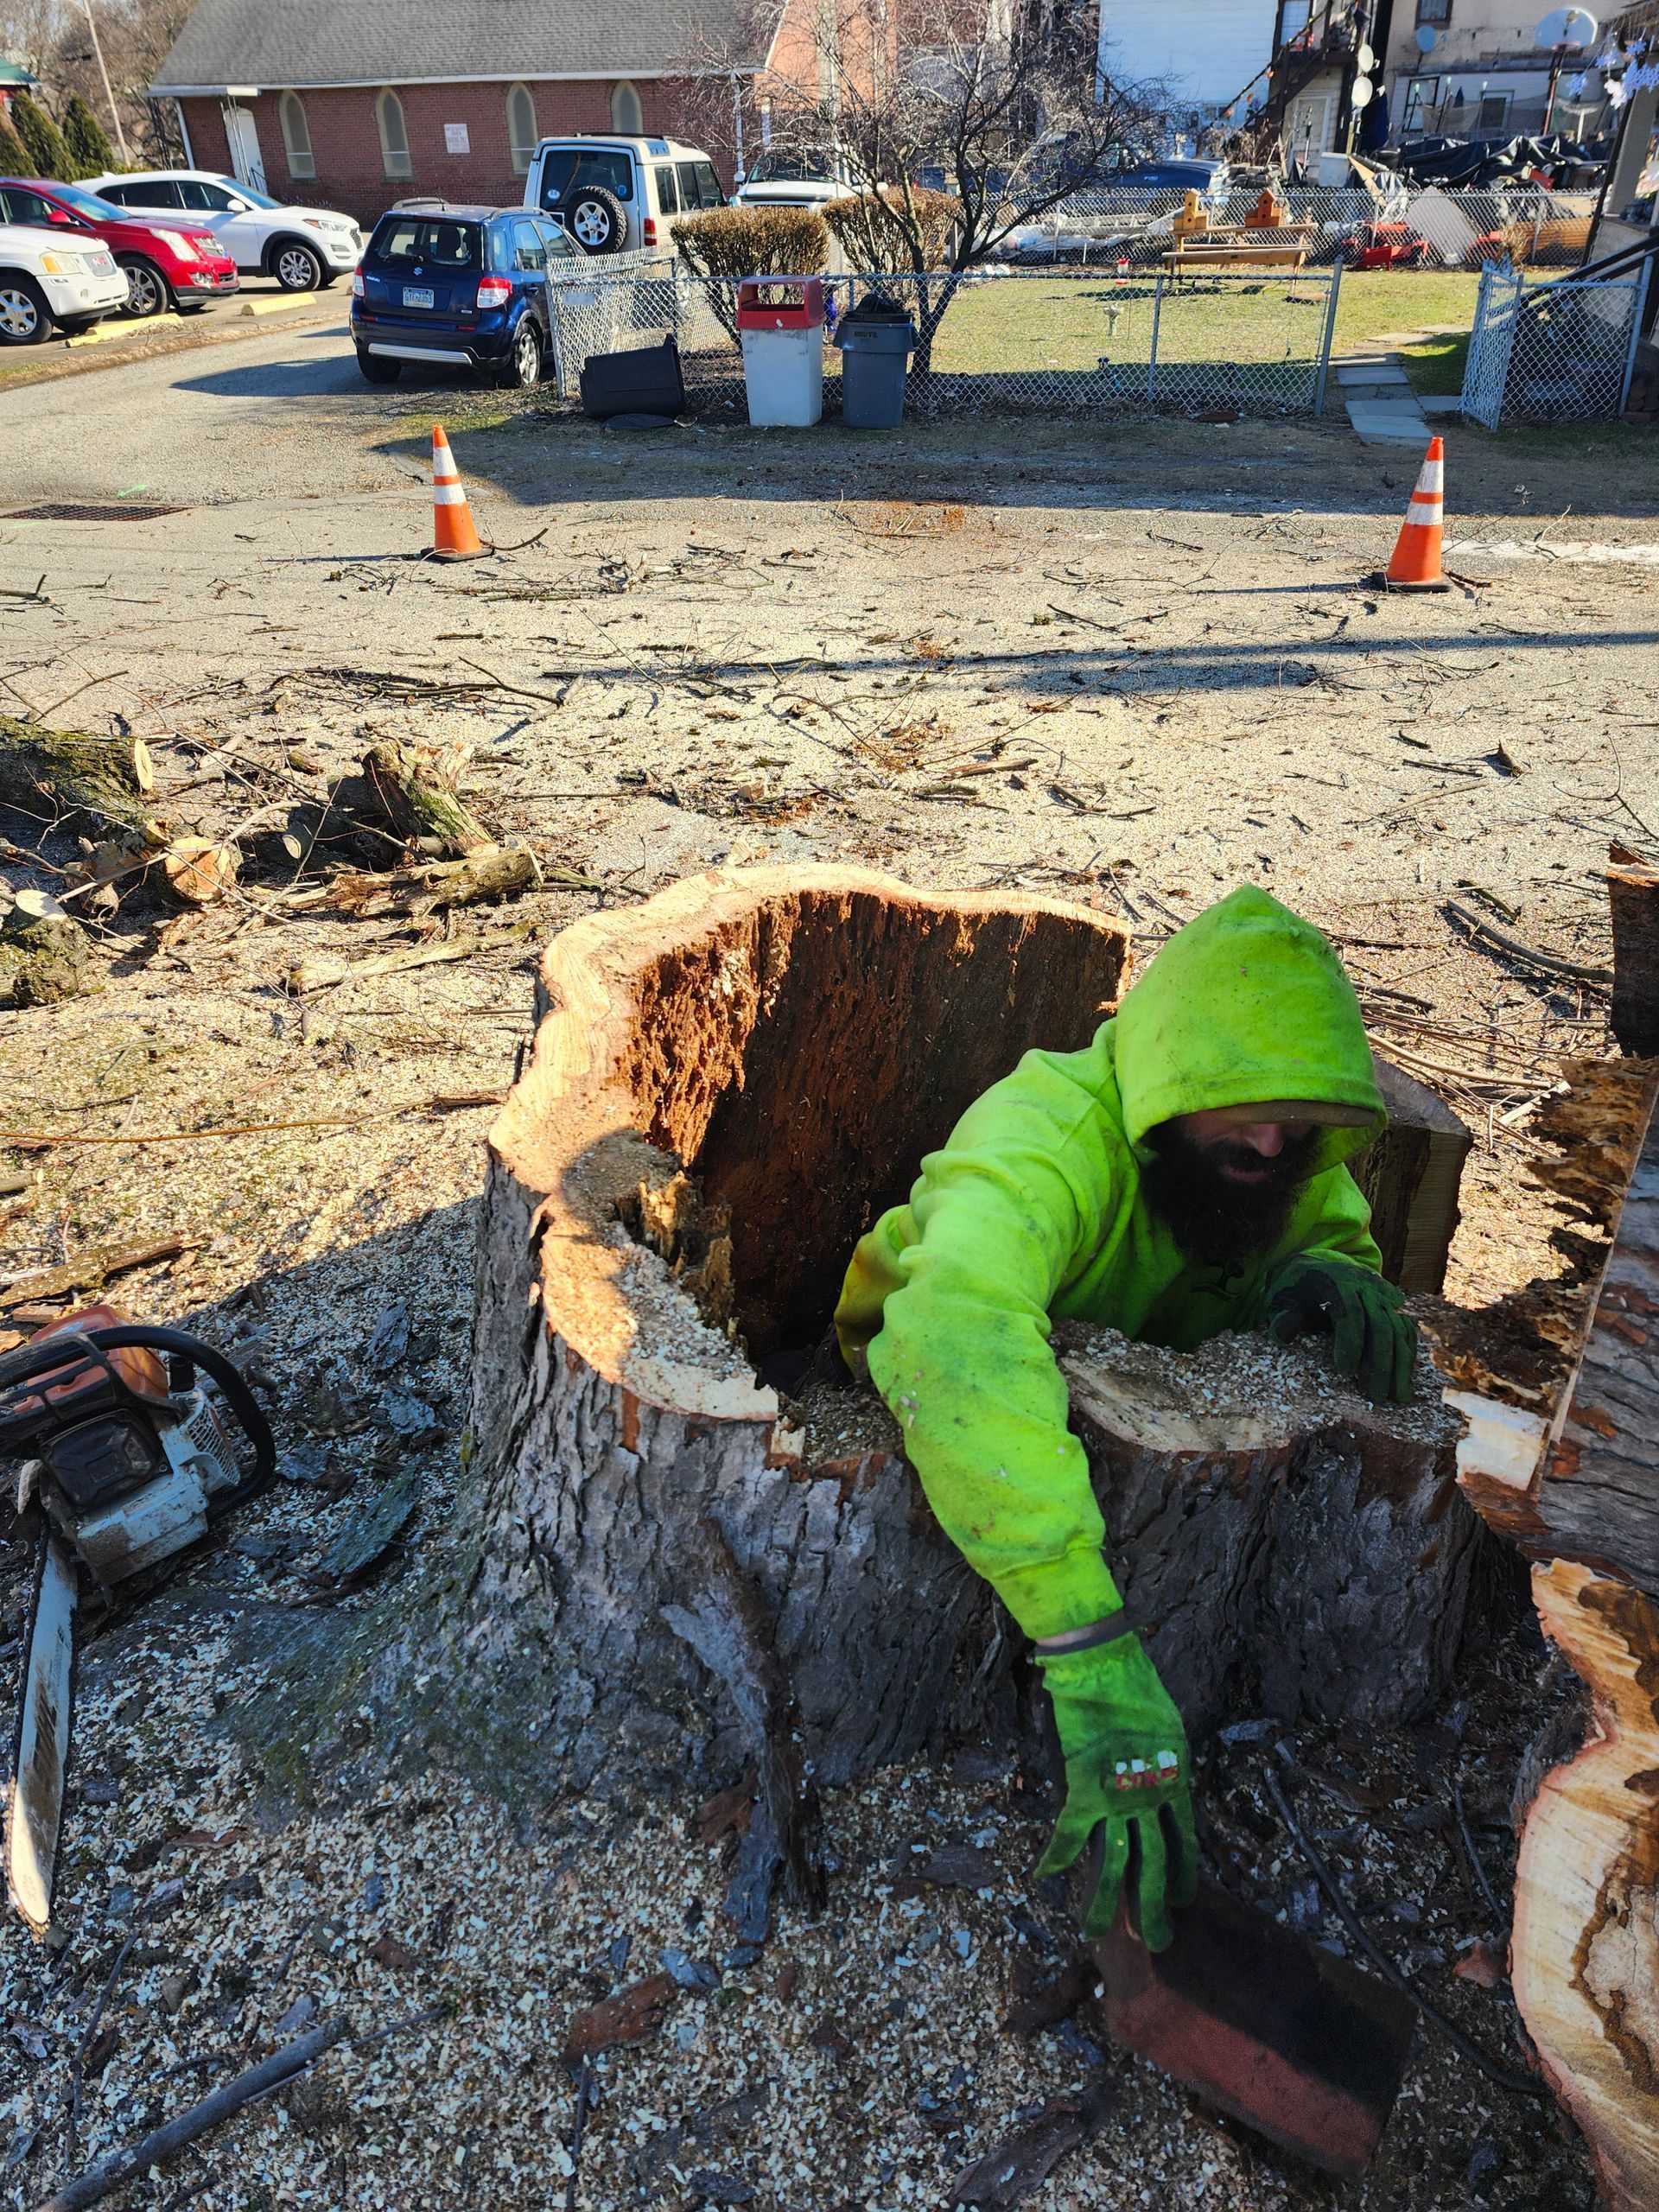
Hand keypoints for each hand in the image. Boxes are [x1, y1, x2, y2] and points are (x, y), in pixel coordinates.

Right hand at [1034, 1630, 1196, 1951]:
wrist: (1106, 1670)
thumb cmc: (1138, 1688)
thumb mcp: (1167, 1729)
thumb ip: (1164, 1761)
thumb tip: (1160, 1779)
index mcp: (1176, 1785)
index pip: (1185, 1844)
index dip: (1184, 1875)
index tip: (1183, 1901)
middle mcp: (1150, 1802)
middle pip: (1156, 1867)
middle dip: (1154, 1908)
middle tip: (1157, 1943)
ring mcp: (1117, 1799)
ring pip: (1114, 1864)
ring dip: (1103, 1901)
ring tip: (1094, 1933)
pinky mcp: (1085, 1790)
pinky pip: (1070, 1832)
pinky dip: (1055, 1854)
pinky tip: (1043, 1876)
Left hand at [1265, 1252, 1416, 1403]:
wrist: (1314, 1268)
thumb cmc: (1295, 1292)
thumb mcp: (1280, 1300)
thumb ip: (1280, 1318)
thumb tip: (1283, 1336)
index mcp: (1335, 1282)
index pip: (1349, 1312)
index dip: (1350, 1342)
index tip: (1345, 1372)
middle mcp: (1364, 1285)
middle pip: (1381, 1324)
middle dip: (1380, 1363)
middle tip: (1375, 1396)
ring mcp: (1382, 1294)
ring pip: (1399, 1329)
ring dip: (1401, 1364)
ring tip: (1397, 1397)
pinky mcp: (1393, 1304)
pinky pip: (1406, 1329)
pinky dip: (1408, 1355)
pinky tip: (1404, 1380)